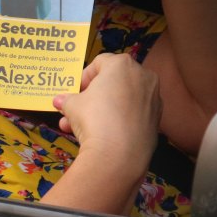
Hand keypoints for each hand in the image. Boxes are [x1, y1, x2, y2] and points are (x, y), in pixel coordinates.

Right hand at [52, 53, 159, 174]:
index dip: (83, 77)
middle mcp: (143, 76)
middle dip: (92, 97)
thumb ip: (67, 100)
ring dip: (102, 111)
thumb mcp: (72, 105)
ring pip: (122, 100)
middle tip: (77, 109)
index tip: (74, 92)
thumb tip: (59, 101)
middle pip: (113, 82)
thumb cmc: (94, 117)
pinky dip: (119, 121)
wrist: (119, 154)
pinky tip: (102, 135)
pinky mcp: (156, 120)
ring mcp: (153, 98)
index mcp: (123, 64)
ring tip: (80, 128)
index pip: (99, 63)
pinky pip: (133, 115)